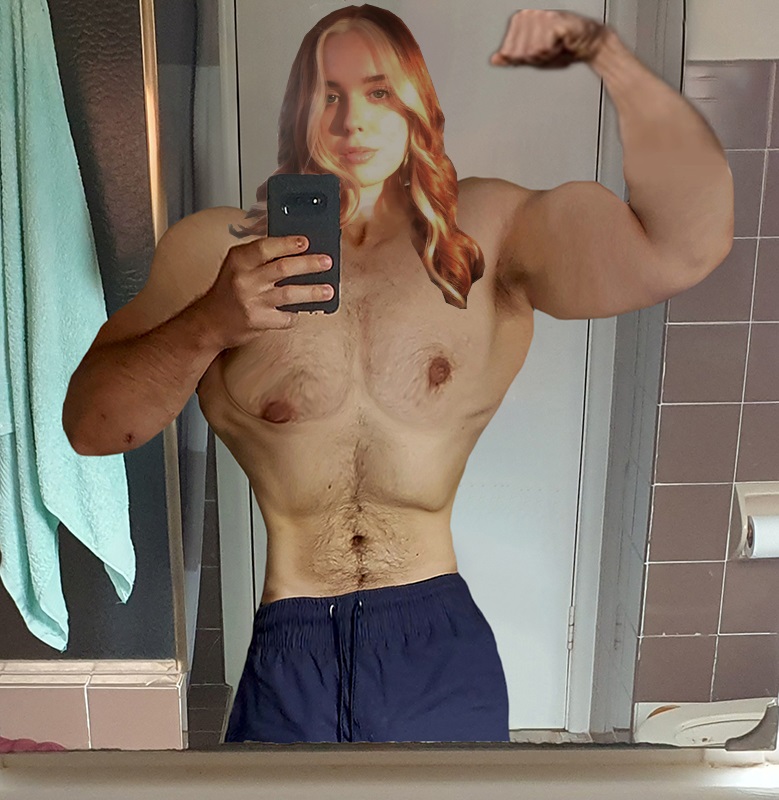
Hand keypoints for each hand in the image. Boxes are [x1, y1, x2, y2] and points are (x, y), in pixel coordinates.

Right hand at [199, 234, 333, 347]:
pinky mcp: (258, 321)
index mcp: (238, 260)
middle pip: (283, 268)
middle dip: (309, 264)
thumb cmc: (228, 292)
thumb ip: (260, 257)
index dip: (288, 243)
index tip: (306, 242)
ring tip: (328, 290)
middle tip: (326, 262)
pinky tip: (301, 311)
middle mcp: (244, 279)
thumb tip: (296, 250)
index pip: (266, 247)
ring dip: (312, 292)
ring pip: (289, 294)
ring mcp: (251, 301)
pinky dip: (295, 315)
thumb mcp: (236, 267)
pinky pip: (285, 317)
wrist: (209, 322)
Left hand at [490, 9, 609, 68]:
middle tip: (548, 51)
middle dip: (534, 59)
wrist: (586, 45)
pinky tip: (561, 43)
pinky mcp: (552, 20)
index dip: (524, 60)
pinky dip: (553, 52)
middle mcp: (527, 14)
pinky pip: (542, 47)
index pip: (508, 53)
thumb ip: (512, 58)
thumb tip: (494, 60)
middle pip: (518, 54)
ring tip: (555, 47)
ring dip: (545, 56)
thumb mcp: (532, 58)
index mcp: (519, 21)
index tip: (538, 52)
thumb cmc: (561, 48)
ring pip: (530, 52)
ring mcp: (539, 15)